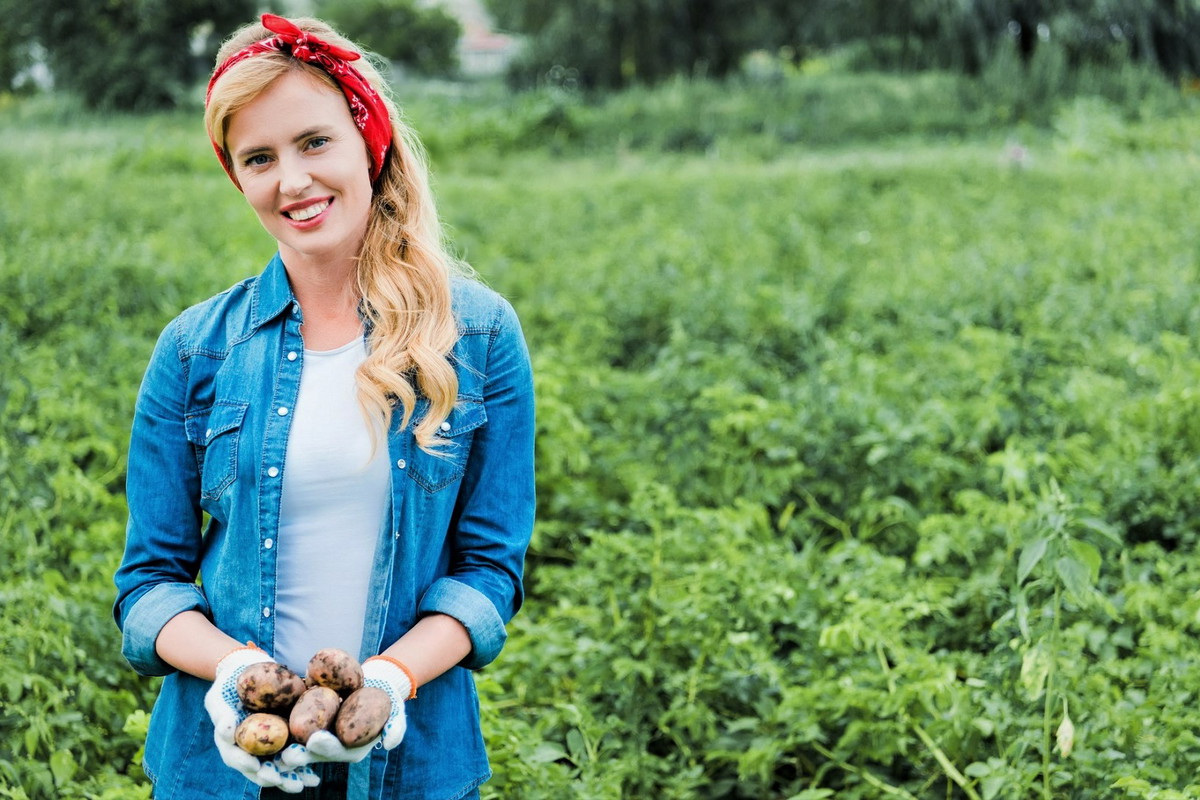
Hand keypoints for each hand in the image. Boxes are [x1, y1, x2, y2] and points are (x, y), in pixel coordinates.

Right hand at [202, 645, 320, 790]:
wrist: (248, 671)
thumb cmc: (229, 685)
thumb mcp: (219, 696)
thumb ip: (222, 713)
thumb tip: (227, 728)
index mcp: (233, 744)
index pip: (237, 758)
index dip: (245, 764)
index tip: (255, 767)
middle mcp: (251, 751)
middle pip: (261, 769)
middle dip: (274, 777)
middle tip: (284, 782)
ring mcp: (270, 747)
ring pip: (280, 766)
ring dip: (293, 777)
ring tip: (307, 784)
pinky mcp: (287, 738)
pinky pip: (297, 753)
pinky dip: (306, 763)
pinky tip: (317, 775)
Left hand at [285, 656, 412, 764]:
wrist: (374, 683)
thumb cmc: (386, 698)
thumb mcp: (396, 711)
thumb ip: (395, 728)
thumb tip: (389, 743)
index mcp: (351, 750)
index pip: (337, 751)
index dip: (326, 747)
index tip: (317, 740)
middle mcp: (332, 748)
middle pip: (314, 752)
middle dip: (300, 753)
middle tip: (288, 751)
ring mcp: (317, 737)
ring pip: (299, 744)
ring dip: (286, 747)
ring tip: (273, 744)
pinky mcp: (307, 724)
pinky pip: (292, 727)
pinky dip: (280, 729)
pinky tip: (266, 724)